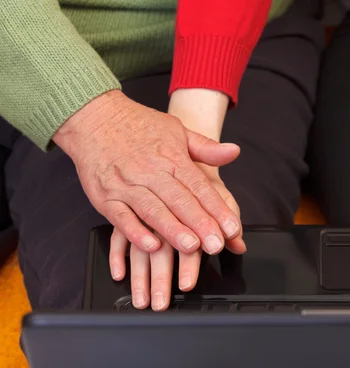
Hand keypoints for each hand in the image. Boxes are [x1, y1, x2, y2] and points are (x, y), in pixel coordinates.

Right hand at [106, 87, 242, 310]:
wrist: (93, 116)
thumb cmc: (138, 126)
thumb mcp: (177, 130)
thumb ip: (206, 147)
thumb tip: (234, 152)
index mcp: (172, 158)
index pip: (200, 187)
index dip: (217, 209)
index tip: (233, 228)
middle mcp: (151, 172)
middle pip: (180, 202)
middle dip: (200, 225)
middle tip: (217, 244)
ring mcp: (127, 185)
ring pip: (154, 211)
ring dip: (173, 230)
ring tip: (191, 247)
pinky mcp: (105, 197)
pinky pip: (121, 218)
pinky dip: (135, 232)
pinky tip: (151, 245)